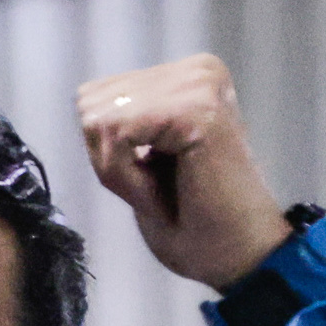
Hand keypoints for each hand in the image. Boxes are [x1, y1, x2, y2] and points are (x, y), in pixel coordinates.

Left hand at [75, 54, 293, 290]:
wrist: (241, 256)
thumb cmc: (194, 221)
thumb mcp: (140, 159)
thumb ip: (116, 121)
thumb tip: (83, 98)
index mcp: (185, 76)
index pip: (94, 97)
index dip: (105, 152)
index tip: (153, 177)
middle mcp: (196, 69)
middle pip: (91, 105)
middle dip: (109, 159)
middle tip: (160, 188)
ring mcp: (199, 84)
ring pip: (99, 121)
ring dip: (119, 172)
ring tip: (165, 190)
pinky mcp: (197, 109)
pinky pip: (116, 136)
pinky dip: (126, 178)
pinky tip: (162, 193)